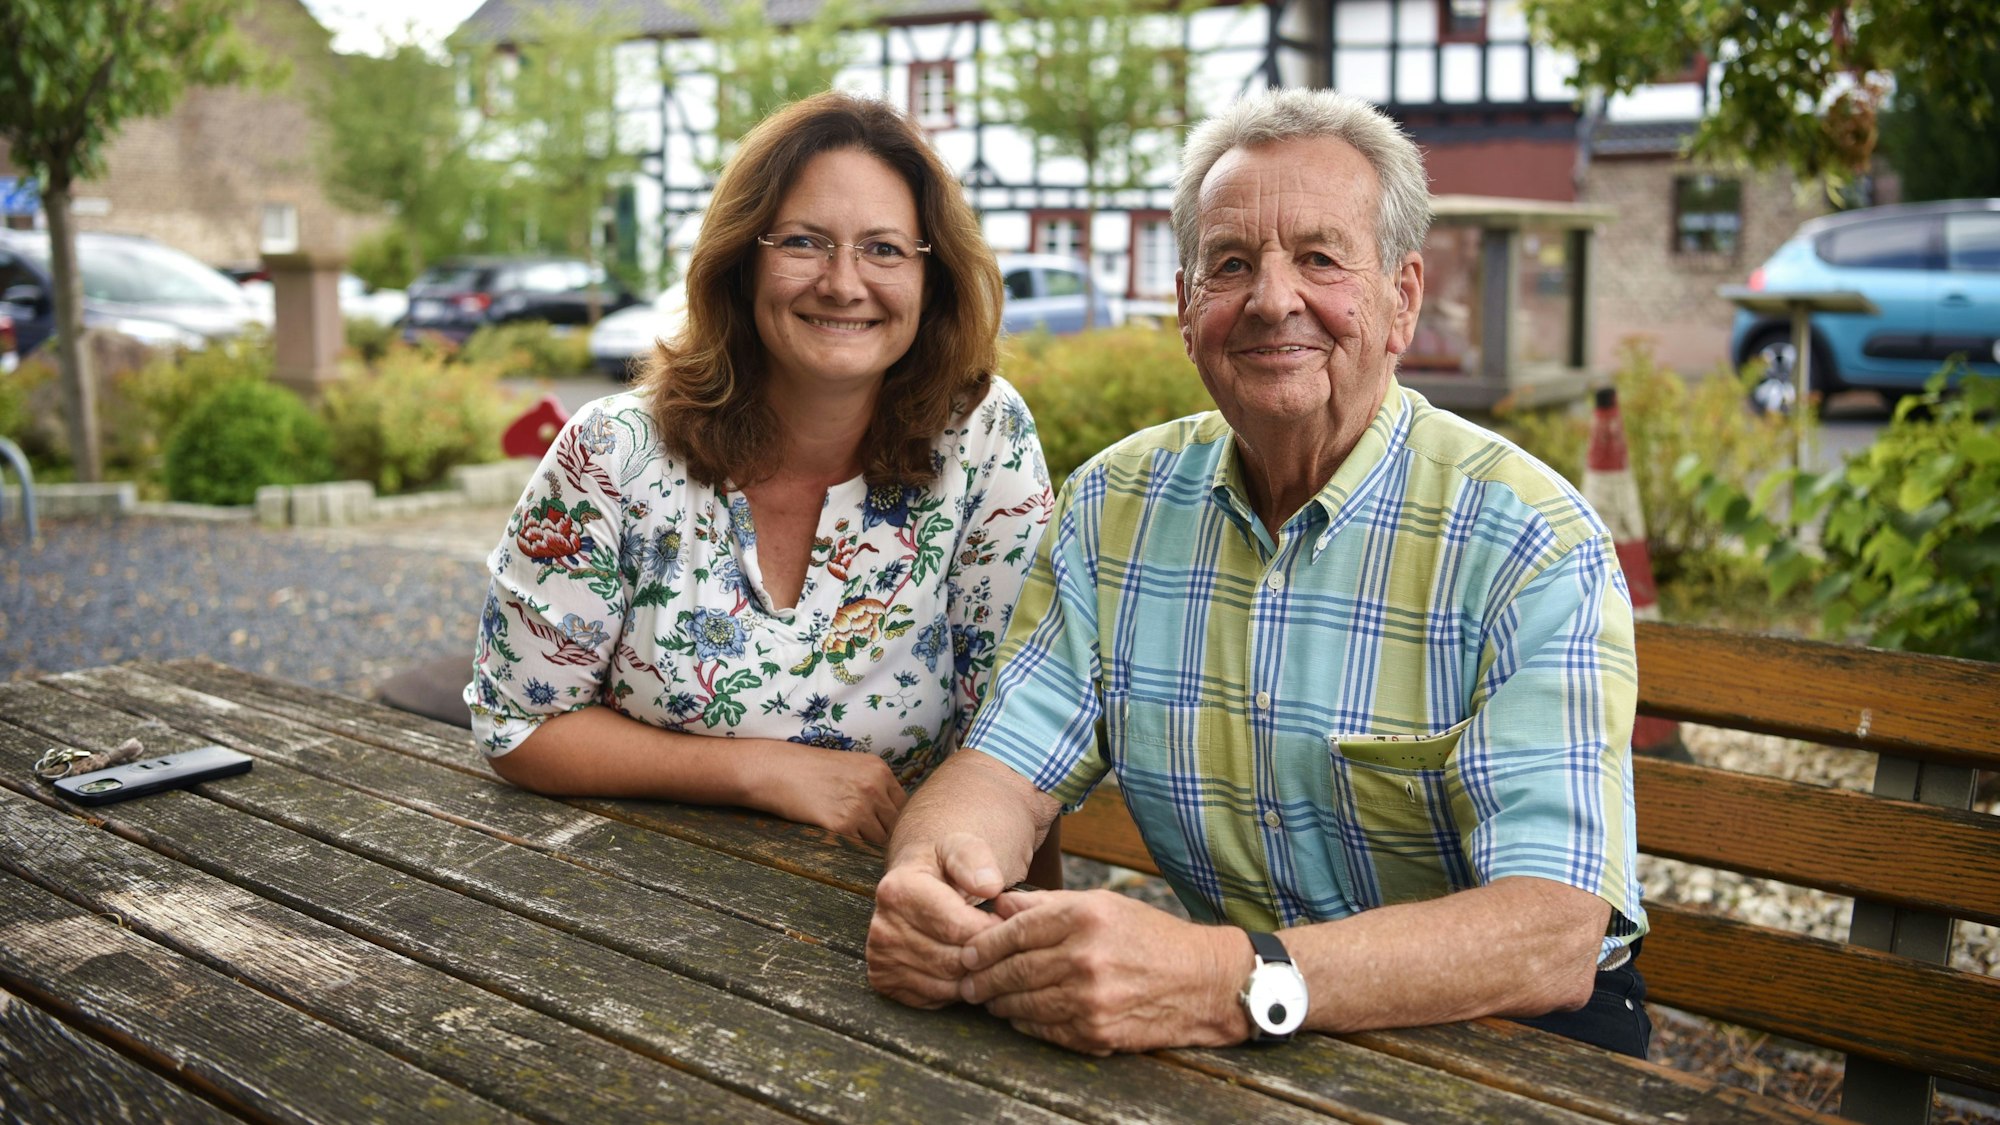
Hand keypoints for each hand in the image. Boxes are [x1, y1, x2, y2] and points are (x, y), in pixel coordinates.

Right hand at [758, 742, 906, 843]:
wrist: (778, 771)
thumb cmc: (811, 770)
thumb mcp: (852, 766)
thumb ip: (875, 785)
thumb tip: (892, 815)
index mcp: (880, 770)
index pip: (904, 805)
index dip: (894, 819)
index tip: (882, 827)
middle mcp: (875, 786)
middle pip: (896, 824)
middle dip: (885, 834)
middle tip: (869, 840)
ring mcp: (860, 806)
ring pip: (880, 839)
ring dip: (870, 844)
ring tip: (854, 841)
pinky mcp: (842, 825)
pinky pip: (860, 847)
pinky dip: (854, 850)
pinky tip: (841, 842)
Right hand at [866, 833, 1004, 1006]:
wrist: (915, 883)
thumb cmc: (943, 865)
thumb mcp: (961, 847)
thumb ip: (976, 860)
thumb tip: (989, 887)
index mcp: (897, 891)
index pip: (957, 928)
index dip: (991, 929)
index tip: (1004, 921)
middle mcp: (881, 928)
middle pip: (952, 961)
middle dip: (985, 954)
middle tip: (1001, 942)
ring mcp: (880, 958)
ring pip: (946, 984)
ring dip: (974, 974)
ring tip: (986, 953)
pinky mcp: (885, 981)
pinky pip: (934, 998)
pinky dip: (957, 988)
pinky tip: (965, 967)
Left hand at [958, 889, 1248, 1054]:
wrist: (1203, 982)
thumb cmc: (1150, 936)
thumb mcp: (1103, 905)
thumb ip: (1048, 905)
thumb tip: (999, 905)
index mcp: (1085, 917)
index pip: (1016, 931)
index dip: (983, 944)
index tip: (966, 952)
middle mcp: (1085, 957)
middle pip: (1014, 970)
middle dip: (982, 978)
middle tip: (965, 981)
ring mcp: (1089, 998)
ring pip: (1023, 1003)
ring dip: (998, 1004)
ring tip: (986, 999)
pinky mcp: (1095, 1031)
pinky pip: (1044, 1029)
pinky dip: (1025, 1023)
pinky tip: (1017, 1016)